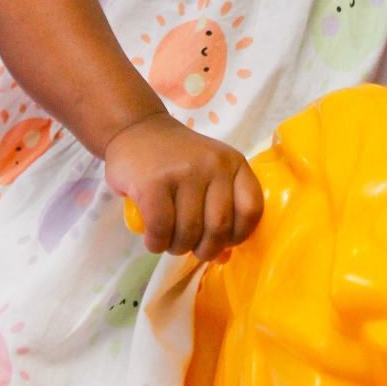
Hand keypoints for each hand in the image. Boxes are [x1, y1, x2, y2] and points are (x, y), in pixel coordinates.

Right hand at [105, 113, 262, 261]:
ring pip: (189, 232)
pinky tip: (153, 239)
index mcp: (234, 163)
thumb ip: (219, 209)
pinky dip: (157, 243)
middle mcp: (214, 165)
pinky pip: (161, 228)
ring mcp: (184, 172)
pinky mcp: (154, 183)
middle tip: (190, 247)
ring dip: (177, 247)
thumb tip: (225, 256)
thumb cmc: (175, 159)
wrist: (135, 129)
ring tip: (168, 241)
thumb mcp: (207, 175)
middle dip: (204, 250)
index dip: (238, 235)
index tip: (222, 240)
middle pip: (219, 228)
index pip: (251, 209)